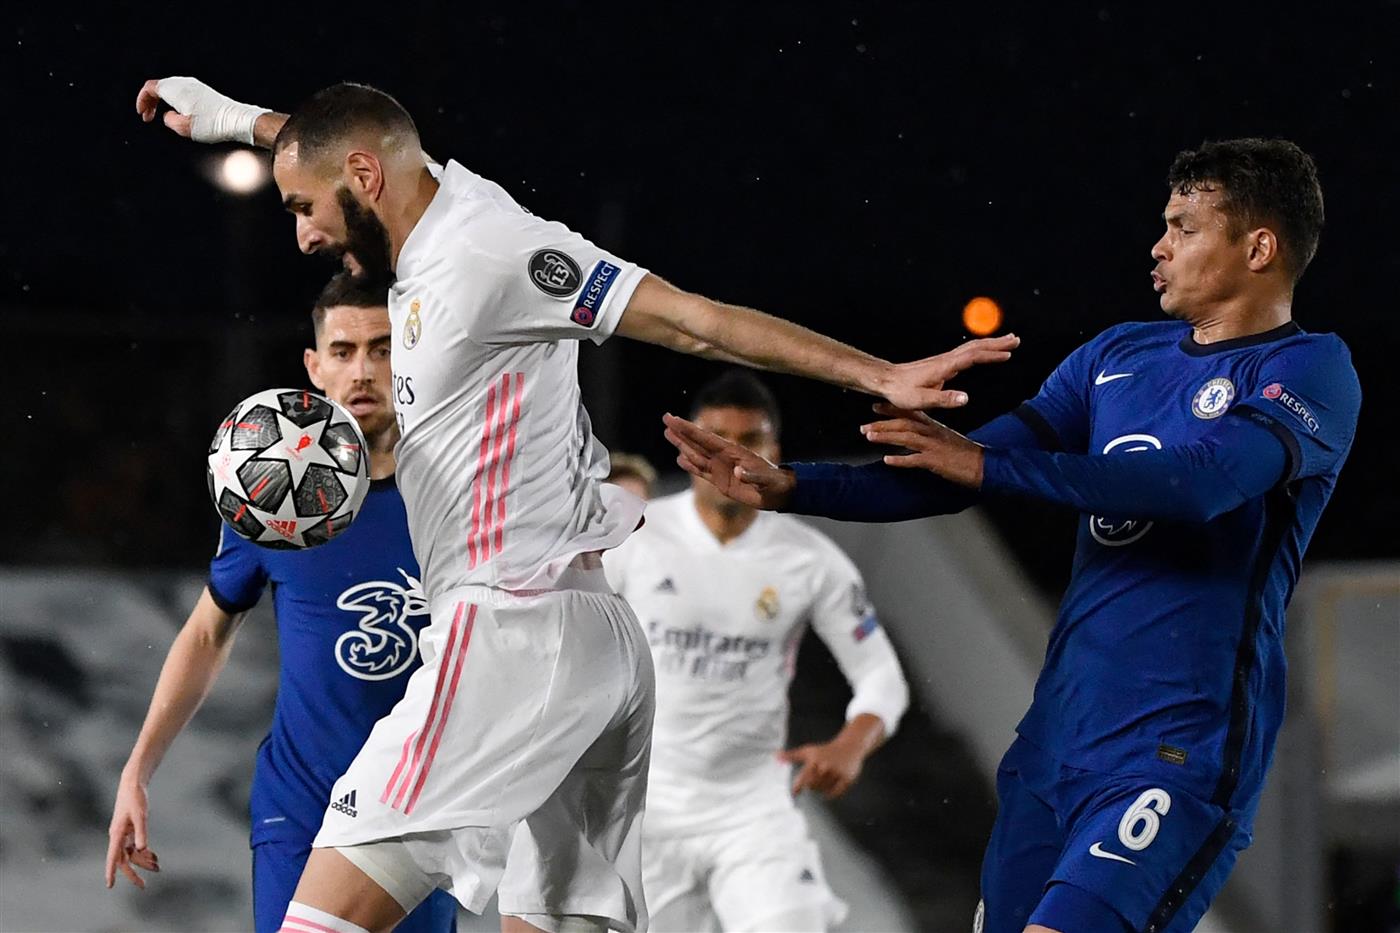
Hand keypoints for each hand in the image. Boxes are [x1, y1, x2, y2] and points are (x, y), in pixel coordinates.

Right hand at [105, 777, 158, 888]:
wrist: (133, 784)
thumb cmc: (135, 798)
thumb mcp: (141, 815)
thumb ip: (141, 832)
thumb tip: (141, 850)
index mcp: (117, 834)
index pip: (113, 856)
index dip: (111, 871)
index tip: (110, 885)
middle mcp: (118, 836)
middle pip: (123, 860)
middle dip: (133, 873)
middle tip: (144, 886)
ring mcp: (123, 834)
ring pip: (131, 854)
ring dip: (143, 862)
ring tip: (158, 868)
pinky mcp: (129, 830)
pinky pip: (135, 846)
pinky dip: (144, 852)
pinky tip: (154, 857)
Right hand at [135, 77, 268, 144]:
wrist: (237, 120)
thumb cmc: (213, 124)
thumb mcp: (184, 128)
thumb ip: (169, 120)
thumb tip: (168, 116)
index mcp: (176, 89)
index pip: (150, 88)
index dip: (142, 100)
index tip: (142, 114)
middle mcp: (184, 83)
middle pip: (159, 87)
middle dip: (150, 101)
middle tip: (148, 116)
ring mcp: (195, 85)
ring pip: (170, 89)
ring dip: (162, 101)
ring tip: (161, 115)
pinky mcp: (203, 91)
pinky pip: (181, 92)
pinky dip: (173, 101)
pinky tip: (178, 113)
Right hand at [662, 413, 794, 508]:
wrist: (780, 494)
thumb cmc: (776, 484)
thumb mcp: (767, 480)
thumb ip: (753, 476)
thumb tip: (738, 472)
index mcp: (732, 453)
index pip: (704, 438)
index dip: (687, 429)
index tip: (672, 419)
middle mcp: (724, 458)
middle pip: (697, 443)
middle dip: (681, 432)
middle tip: (665, 418)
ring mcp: (721, 469)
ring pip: (696, 455)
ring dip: (682, 445)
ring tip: (668, 434)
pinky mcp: (721, 482)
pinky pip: (702, 472)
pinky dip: (690, 466)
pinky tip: (680, 459)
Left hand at [780, 736, 867, 798]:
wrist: (850, 746)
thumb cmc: (824, 750)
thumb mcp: (808, 751)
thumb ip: (791, 756)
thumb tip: (775, 756)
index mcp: (814, 760)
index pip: (802, 780)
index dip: (797, 788)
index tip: (794, 794)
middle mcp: (825, 767)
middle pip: (812, 787)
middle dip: (811, 785)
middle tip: (815, 778)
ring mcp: (837, 773)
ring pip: (823, 791)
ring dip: (821, 788)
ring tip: (825, 778)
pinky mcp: (847, 779)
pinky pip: (835, 793)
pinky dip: (831, 793)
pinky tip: (830, 786)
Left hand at [861, 403, 985, 487]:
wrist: (986, 466)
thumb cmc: (967, 455)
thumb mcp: (948, 440)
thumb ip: (932, 436)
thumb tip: (918, 435)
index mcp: (935, 428)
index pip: (911, 414)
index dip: (892, 410)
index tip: (876, 407)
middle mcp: (933, 434)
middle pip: (904, 424)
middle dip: (882, 424)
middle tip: (864, 426)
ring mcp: (934, 447)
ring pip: (906, 438)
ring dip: (886, 436)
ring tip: (869, 436)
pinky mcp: (936, 461)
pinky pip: (916, 460)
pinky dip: (901, 460)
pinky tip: (887, 460)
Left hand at [876, 334, 1018, 409]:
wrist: (885, 380)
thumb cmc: (901, 392)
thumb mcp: (921, 400)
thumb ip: (943, 399)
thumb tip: (966, 398)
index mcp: (944, 367)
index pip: (973, 357)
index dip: (991, 355)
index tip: (1008, 353)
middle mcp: (946, 359)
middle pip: (976, 346)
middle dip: (997, 343)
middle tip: (1016, 339)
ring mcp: (944, 360)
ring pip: (972, 347)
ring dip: (990, 343)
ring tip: (1007, 341)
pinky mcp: (942, 363)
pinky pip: (966, 353)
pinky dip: (980, 349)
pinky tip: (984, 353)